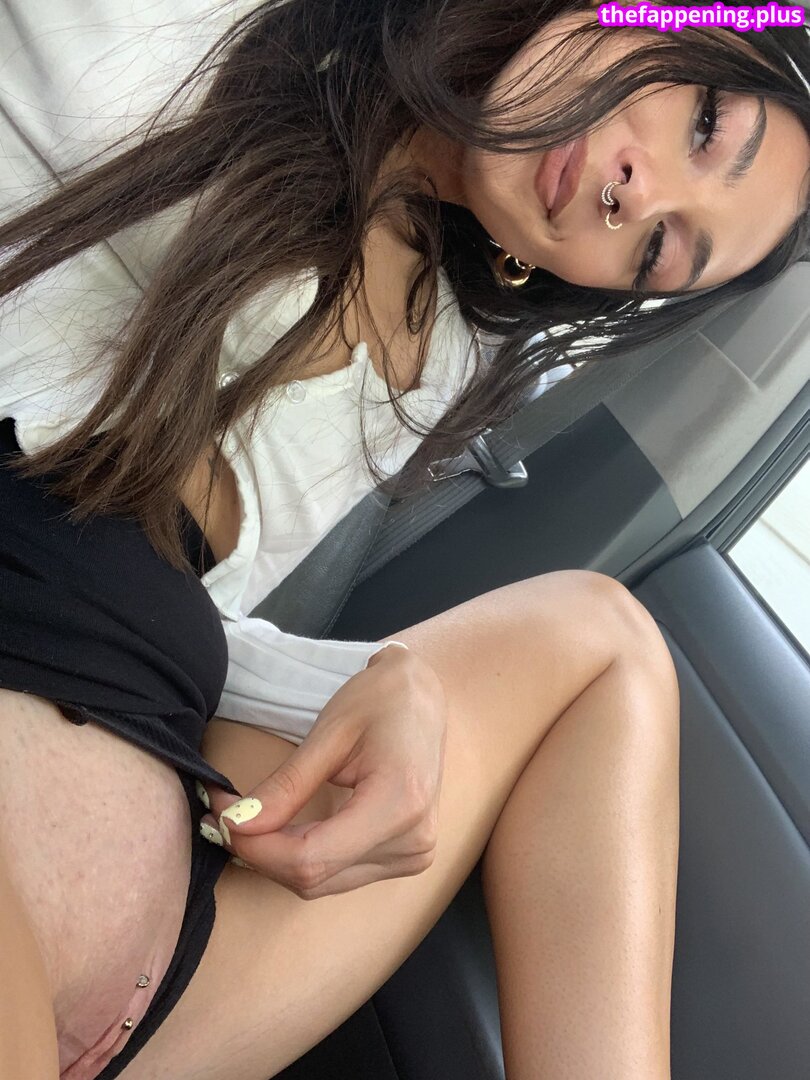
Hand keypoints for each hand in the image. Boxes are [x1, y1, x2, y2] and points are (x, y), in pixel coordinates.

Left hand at [199, 645, 446, 899]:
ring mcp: (413, 855)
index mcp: (400, 805)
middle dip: (259, 851)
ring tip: (244, 819)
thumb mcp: (329, 734)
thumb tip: (236, 824)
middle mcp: (413, 842)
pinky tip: (278, 830)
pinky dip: (300, 857)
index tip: (218, 816)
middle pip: (313, 877)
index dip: (256, 846)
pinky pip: (338, 874)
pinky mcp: (405, 857)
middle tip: (221, 813)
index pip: (310, 857)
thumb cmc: (382, 700)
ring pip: (321, 883)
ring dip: (275, 858)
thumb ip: (285, 786)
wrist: (425, 696)